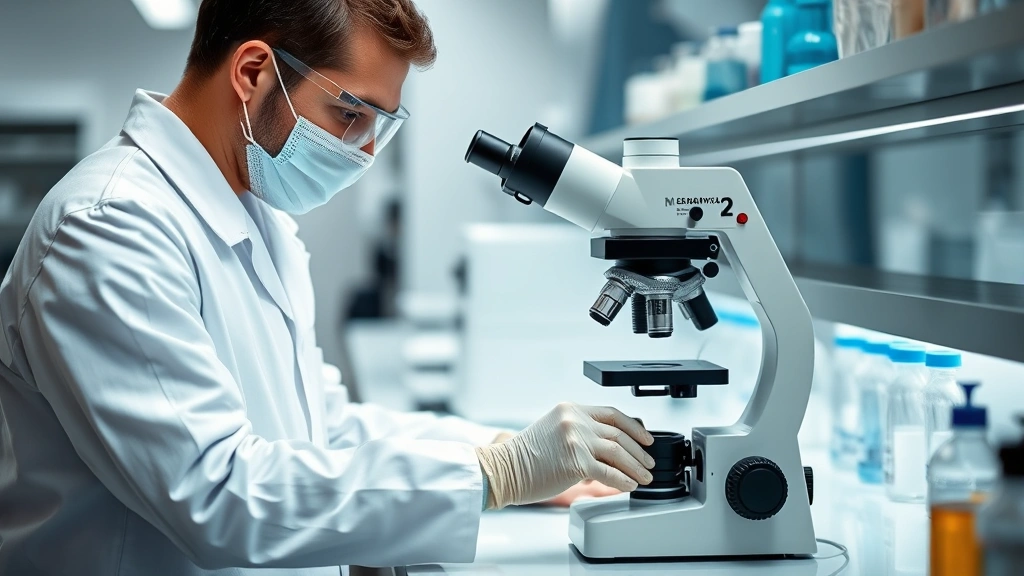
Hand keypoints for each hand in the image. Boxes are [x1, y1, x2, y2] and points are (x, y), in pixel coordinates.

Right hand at [475, 403, 654, 508]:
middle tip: (649, 462)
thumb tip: (607, 448)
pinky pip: (608, 472)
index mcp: (570, 409)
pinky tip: (630, 485)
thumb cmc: (524, 458)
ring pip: (617, 452)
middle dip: (639, 451)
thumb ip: (579, 432)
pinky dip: (623, 480)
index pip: (611, 414)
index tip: (645, 438)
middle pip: (618, 433)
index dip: (633, 427)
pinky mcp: (576, 461)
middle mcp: (575, 420)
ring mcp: (576, 439)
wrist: (503, 470)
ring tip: (645, 476)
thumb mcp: (554, 432)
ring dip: (636, 466)